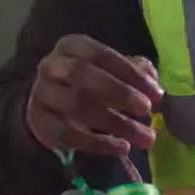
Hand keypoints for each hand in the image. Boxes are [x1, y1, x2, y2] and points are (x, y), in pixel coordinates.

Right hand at [26, 34, 163, 156]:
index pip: (101, 54)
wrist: (50, 106)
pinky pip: (67, 135)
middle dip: (119, 92)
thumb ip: (135, 72)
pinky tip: (121, 148)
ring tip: (143, 137)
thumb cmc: (89, 82)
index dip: (130, 72)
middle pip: (83, 75)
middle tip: (146, 109)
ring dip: (115, 122)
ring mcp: (41, 94)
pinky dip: (97, 144)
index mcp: (72, 46)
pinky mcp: (39, 124)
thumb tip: (152, 83)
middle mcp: (52, 66)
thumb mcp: (112, 71)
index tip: (155, 92)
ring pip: (77, 106)